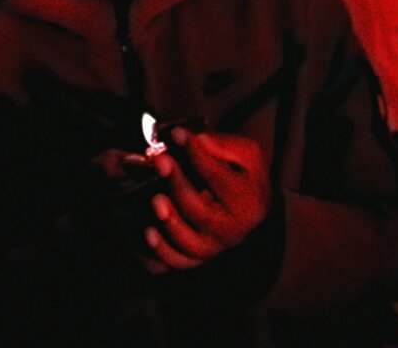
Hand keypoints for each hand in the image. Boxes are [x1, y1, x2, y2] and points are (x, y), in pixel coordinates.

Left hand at [143, 128, 271, 270]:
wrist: (250, 204)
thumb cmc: (243, 173)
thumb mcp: (246, 153)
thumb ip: (224, 145)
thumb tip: (196, 140)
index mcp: (248, 200)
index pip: (218, 177)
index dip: (196, 153)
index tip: (176, 134)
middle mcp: (233, 229)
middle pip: (202, 213)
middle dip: (178, 185)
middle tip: (160, 161)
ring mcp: (214, 247)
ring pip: (191, 245)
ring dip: (170, 223)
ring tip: (155, 200)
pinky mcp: (197, 258)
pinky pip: (179, 263)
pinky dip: (163, 252)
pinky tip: (148, 232)